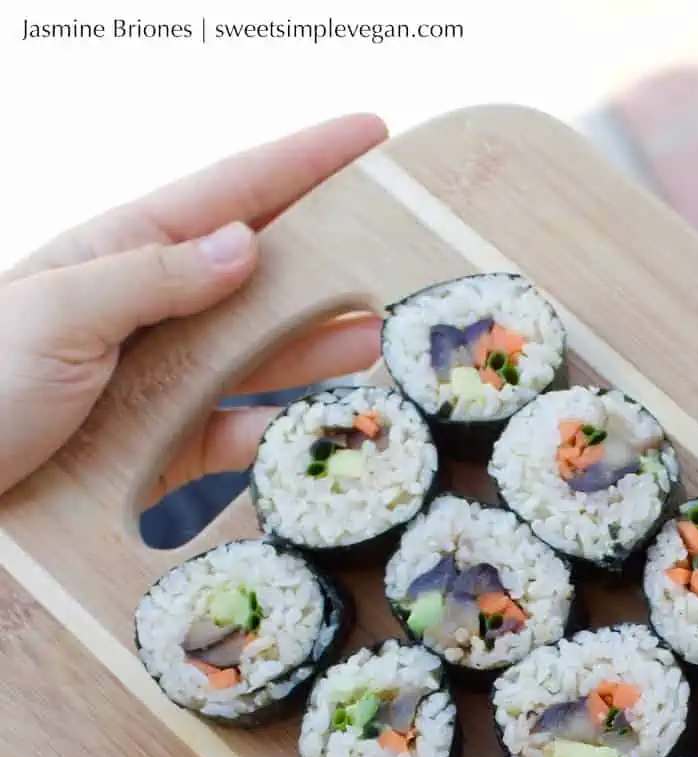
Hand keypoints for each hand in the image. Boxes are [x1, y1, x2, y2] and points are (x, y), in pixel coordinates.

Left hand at [0, 115, 387, 500]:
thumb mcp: (58, 314)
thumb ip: (154, 278)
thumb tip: (246, 244)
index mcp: (122, 252)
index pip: (231, 194)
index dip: (304, 161)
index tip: (371, 135)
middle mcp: (150, 309)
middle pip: (260, 275)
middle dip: (331, 260)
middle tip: (405, 252)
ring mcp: (157, 379)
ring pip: (257, 355)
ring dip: (319, 347)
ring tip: (382, 338)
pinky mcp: (158, 448)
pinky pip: (233, 434)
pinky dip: (278, 433)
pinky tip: (319, 425)